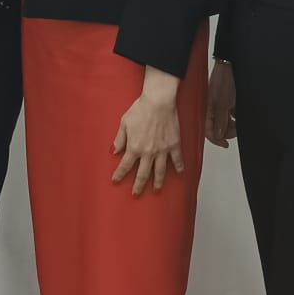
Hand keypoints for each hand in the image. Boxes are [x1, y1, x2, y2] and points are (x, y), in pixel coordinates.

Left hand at [112, 69, 183, 195]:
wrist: (158, 101)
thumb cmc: (141, 109)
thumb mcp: (124, 123)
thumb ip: (119, 139)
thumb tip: (114, 151)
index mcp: (134, 147)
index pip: (125, 165)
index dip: (119, 174)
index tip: (116, 180)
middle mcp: (148, 152)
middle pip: (142, 174)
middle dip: (138, 186)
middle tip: (136, 193)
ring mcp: (162, 150)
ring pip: (160, 171)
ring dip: (157, 182)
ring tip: (156, 189)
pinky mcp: (174, 145)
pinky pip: (177, 159)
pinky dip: (178, 167)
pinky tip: (179, 173)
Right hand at [205, 60, 236, 146]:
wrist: (230, 64)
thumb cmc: (224, 79)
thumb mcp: (223, 103)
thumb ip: (220, 120)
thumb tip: (218, 136)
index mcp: (206, 110)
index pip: (208, 131)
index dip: (217, 139)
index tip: (225, 143)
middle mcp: (210, 108)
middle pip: (217, 128)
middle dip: (227, 130)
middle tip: (236, 127)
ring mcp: (217, 104)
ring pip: (224, 121)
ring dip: (232, 122)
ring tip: (237, 116)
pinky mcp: (224, 100)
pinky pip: (229, 113)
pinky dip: (234, 114)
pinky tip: (237, 109)